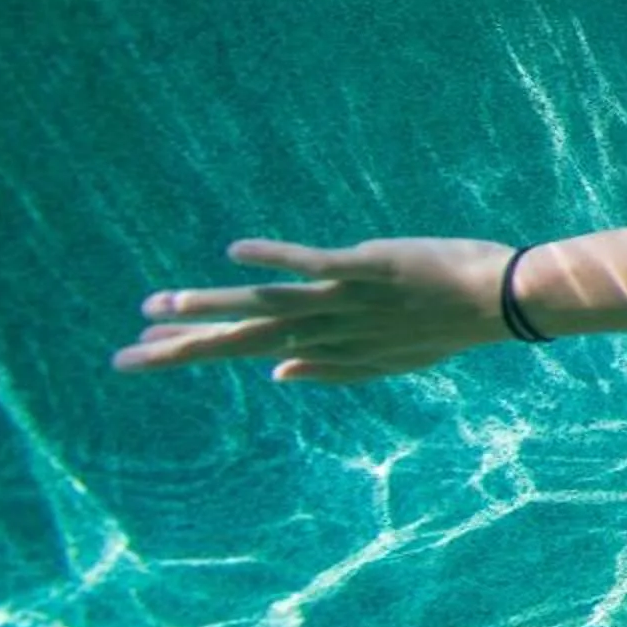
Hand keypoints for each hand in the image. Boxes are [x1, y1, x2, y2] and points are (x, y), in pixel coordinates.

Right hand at [115, 238, 514, 383]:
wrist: (501, 303)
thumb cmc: (445, 326)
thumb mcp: (387, 360)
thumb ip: (329, 368)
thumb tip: (276, 374)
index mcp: (330, 348)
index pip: (249, 352)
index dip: (196, 352)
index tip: (145, 351)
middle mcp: (331, 328)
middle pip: (245, 338)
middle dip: (184, 344)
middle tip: (125, 353)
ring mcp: (349, 299)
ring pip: (269, 306)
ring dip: (214, 305)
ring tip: (162, 304)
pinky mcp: (371, 268)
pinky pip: (316, 263)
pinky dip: (276, 259)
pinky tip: (235, 252)